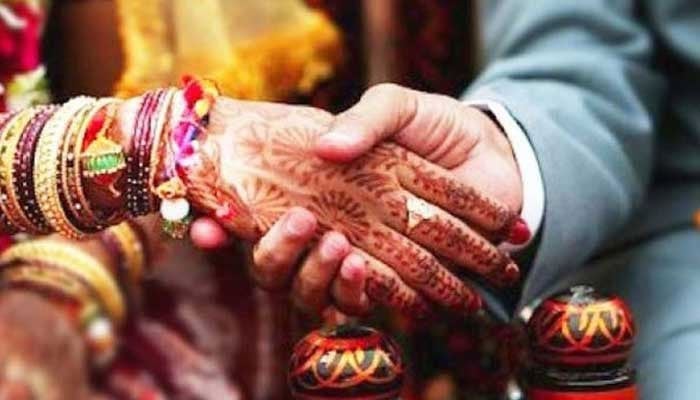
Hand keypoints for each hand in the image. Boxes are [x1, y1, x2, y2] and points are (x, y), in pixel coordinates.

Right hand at [186, 97, 522, 316]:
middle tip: (300, 223)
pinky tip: (374, 273)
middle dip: (280, 256)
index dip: (222, 231)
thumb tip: (324, 146)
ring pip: (320, 297)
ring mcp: (369, 262)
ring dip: (321, 279)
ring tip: (345, 253)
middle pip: (281, 272)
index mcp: (319, 195)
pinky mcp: (408, 282)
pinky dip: (374, 295)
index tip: (208, 227)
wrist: (497, 152)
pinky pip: (377, 303)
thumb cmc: (438, 129)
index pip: (257, 222)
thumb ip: (364, 120)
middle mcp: (333, 235)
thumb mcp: (397, 108)